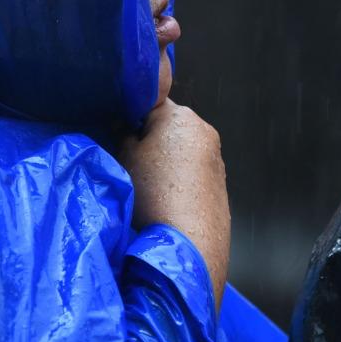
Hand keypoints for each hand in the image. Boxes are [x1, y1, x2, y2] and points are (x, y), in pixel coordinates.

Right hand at [118, 99, 229, 309]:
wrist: (188, 240)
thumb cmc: (153, 193)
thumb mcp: (125, 158)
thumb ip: (123, 134)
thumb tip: (124, 126)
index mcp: (180, 116)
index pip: (152, 101)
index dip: (132, 117)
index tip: (120, 135)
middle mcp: (204, 130)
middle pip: (169, 126)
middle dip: (151, 140)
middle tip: (132, 163)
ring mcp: (216, 157)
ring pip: (182, 150)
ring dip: (167, 161)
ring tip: (149, 186)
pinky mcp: (220, 182)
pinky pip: (194, 171)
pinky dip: (180, 179)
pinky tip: (167, 199)